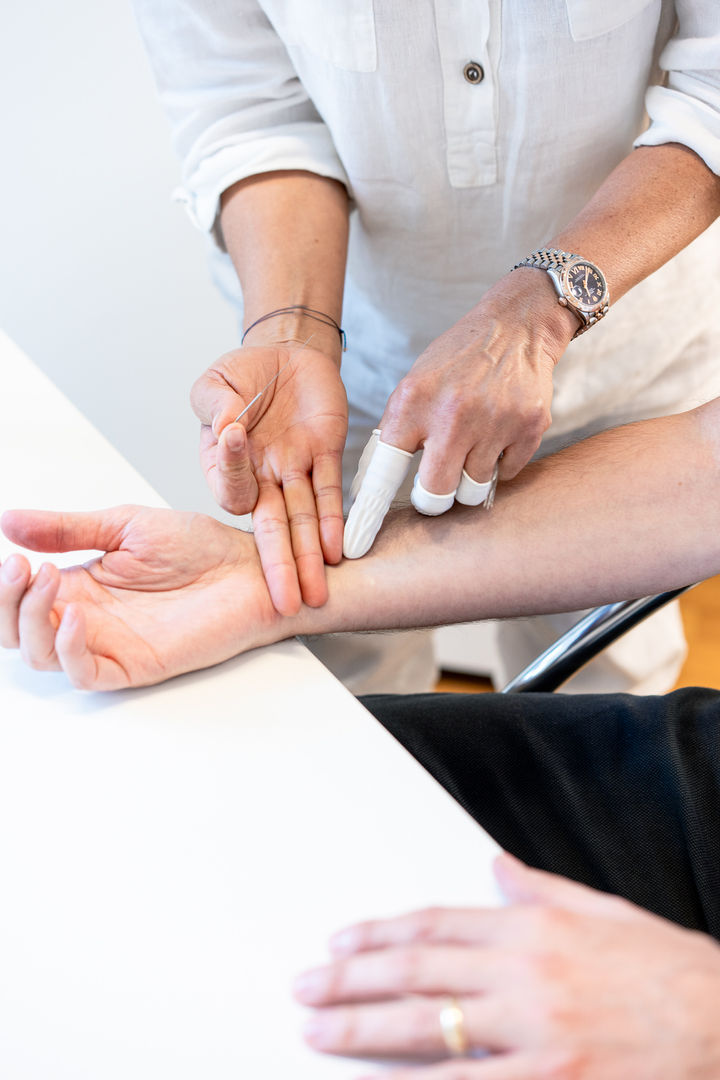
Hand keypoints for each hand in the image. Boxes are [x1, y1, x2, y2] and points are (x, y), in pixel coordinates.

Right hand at [0, 506, 277, 689]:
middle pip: (17, 630)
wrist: (251, 569)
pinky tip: (72, 616)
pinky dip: (68, 650)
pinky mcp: (135, 664)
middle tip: (19, 568)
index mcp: (81, 583)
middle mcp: (88, 617)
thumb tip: (9, 520)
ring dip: (30, 620)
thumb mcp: (124, 525)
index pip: (18, 596)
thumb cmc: (200, 548)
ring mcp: (108, 643)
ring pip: (42, 654)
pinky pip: (86, 673)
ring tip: (47, 577)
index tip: (8, 556)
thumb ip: (68, 529)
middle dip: (4, 602)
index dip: (3, 584)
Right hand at [191, 343, 347, 614]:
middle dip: (280, 566)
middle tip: (287, 604)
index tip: (236, 440)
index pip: (231, 488)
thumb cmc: (244, 373)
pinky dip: (336, 522)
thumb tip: (226, 427)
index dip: (234, 475)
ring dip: (310, 558)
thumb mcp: (216, 382)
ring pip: (303, 522)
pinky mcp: (326, 456)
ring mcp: (294, 471)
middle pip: (271, 528)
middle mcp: (260, 478)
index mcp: (224, 464)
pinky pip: (332, 494)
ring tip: (316, 594)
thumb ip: (215, 403)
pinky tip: (339, 552)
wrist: (287, 352)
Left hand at [293, 853, 719, 1077]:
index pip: (436, 924)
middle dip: (351, 980)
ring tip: (317, 1031)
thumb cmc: (671, 971)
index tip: (340, 943)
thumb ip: (541, 890)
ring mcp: (536, 1036)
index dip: (381, 933)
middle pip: (418, 972)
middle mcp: (526, 976)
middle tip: (304, 986)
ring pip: (429, 1030)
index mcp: (535, 928)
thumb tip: (495, 867)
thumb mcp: (605, 913)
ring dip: (364, 1032)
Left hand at [344, 271, 576, 554]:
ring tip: (472, 445)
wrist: (517, 325)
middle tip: (436, 483)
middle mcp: (453, 414)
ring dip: (469, 478)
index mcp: (413, 401)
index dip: (368, 513)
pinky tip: (498, 431)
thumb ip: (398, 431)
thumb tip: (371, 486)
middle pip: (435, 496)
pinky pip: (506, 475)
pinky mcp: (529, 428)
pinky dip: (500, 463)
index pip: (384, 470)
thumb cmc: (456, 361)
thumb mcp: (414, 384)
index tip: (353, 545)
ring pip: (473, 490)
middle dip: (433, 499)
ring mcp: (495, 422)